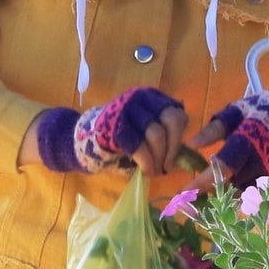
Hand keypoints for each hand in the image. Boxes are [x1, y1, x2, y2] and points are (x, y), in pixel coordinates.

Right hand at [25, 88, 188, 176]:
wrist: (82, 143)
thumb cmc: (120, 142)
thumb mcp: (146, 134)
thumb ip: (165, 138)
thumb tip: (187, 156)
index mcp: (152, 98)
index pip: (177, 114)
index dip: (179, 138)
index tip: (174, 157)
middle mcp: (140, 98)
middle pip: (171, 121)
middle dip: (173, 148)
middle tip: (167, 166)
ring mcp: (126, 109)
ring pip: (157, 134)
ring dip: (160, 158)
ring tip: (156, 171)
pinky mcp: (114, 125)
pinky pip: (140, 146)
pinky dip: (148, 162)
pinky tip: (146, 171)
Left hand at [191, 74, 268, 191]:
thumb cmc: (267, 109)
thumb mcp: (239, 110)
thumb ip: (215, 128)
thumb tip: (191, 144)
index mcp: (249, 140)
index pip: (223, 167)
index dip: (202, 180)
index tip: (183, 191)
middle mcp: (263, 161)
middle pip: (232, 185)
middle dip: (214, 188)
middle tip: (197, 191)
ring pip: (246, 192)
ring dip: (230, 191)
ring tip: (219, 187)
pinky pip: (260, 191)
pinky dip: (247, 191)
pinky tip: (238, 186)